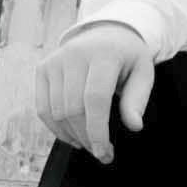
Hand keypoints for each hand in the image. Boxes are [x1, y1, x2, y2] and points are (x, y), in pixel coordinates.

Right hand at [32, 22, 154, 163]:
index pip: (95, 98)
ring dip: (72, 136)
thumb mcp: (143, 73)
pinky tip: (72, 136)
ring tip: (89, 143)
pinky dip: (55, 128)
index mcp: (104, 53)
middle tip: (101, 153)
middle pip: (73, 108)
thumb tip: (134, 125)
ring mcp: (55, 60)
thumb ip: (137, 99)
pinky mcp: (43, 68)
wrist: (106, 33)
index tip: (104, 152)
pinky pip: (42, 108)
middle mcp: (75, 54)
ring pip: (56, 112)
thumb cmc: (127, 58)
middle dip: (86, 137)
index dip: (97, 130)